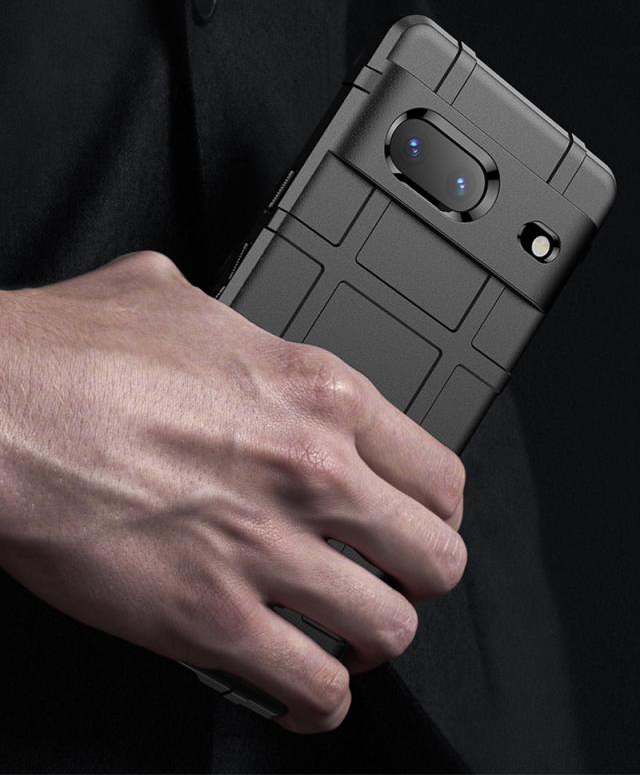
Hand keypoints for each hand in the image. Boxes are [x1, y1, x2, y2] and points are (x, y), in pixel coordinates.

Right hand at [0, 251, 465, 732]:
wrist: (0, 411)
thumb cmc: (73, 353)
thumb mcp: (175, 297)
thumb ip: (234, 323)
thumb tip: (228, 327)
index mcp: (319, 394)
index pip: (437, 473)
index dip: (434, 510)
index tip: (413, 523)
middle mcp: (314, 471)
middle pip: (434, 558)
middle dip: (418, 579)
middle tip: (386, 579)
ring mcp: (270, 550)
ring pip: (390, 629)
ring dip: (373, 642)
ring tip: (346, 636)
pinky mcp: (214, 618)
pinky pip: (313, 687)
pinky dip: (319, 701)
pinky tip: (302, 690)